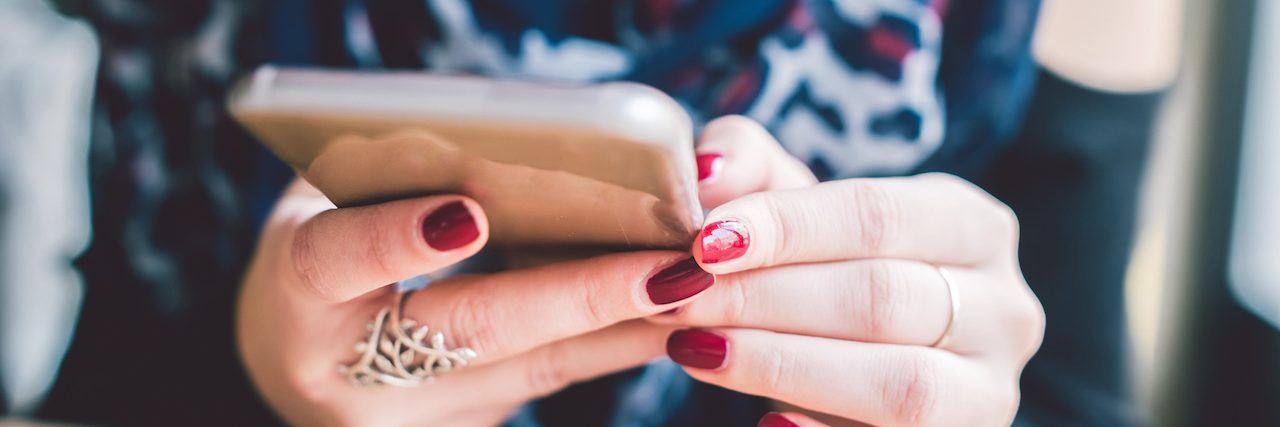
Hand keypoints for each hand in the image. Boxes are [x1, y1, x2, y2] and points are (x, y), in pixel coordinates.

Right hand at [237, 179, 714, 425]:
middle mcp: (347, 370)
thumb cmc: (321, 255)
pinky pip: (552, 381)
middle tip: (666, 265)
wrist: (300, 358)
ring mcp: (408, 417)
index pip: (338, 262)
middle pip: (472, 329)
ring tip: (696, 286)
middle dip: (579, 294)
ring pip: (534, 366)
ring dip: (624, 324)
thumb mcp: (325, 202)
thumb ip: (390, 177)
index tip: (469, 214)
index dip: (398, 240)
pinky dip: (614, 343)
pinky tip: (672, 314)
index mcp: (296, 293)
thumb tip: (502, 140)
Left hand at [654, 116, 1044, 425]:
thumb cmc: (825, 268)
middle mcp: (1005, 308)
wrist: (867, 355)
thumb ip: (750, 169)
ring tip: (694, 347)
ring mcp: (991, 389)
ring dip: (780, 364)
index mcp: (973, 226)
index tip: (704, 240)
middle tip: (677, 297)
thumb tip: (705, 176)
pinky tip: (764, 422)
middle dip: (763, 298)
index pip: (877, 215)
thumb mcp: (796, 208)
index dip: (786, 227)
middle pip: (879, 297)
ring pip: (896, 381)